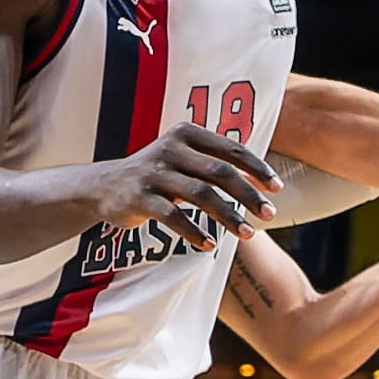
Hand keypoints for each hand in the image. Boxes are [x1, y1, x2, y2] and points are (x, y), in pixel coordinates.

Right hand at [96, 126, 276, 245]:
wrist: (102, 186)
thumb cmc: (157, 174)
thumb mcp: (184, 159)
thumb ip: (216, 163)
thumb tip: (262, 180)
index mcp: (187, 134)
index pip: (231, 150)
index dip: (257, 169)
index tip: (276, 188)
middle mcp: (170, 149)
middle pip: (220, 171)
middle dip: (248, 194)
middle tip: (269, 213)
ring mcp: (153, 173)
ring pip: (199, 194)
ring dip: (228, 215)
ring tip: (247, 233)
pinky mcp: (139, 197)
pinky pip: (172, 216)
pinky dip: (193, 231)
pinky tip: (210, 244)